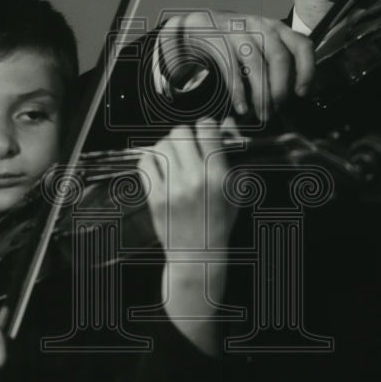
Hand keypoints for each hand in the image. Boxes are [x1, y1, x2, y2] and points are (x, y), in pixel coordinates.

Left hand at [138, 119, 238, 354]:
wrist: (198, 255)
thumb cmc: (218, 223)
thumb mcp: (235, 191)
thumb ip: (231, 157)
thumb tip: (227, 125)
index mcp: (218, 175)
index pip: (207, 128)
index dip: (206, 126)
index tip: (205, 133)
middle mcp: (195, 178)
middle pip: (181, 132)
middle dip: (185, 136)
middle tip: (187, 147)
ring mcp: (173, 187)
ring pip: (162, 145)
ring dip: (167, 147)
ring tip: (173, 159)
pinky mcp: (154, 196)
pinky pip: (145, 162)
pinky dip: (151, 160)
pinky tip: (159, 168)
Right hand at [158, 11, 312, 121]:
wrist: (197, 27)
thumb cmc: (234, 44)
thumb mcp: (261, 47)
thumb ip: (279, 64)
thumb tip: (300, 92)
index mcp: (276, 28)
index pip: (302, 45)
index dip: (306, 70)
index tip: (302, 92)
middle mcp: (260, 25)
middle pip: (279, 56)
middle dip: (280, 87)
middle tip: (277, 108)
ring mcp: (237, 30)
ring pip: (255, 63)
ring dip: (261, 93)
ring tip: (262, 113)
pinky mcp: (216, 39)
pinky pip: (230, 67)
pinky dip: (238, 91)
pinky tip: (242, 107)